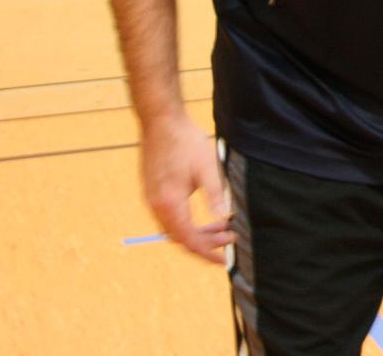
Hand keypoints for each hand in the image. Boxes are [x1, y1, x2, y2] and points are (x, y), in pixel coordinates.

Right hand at [139, 115, 233, 263]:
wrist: (161, 121)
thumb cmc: (185, 142)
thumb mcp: (207, 168)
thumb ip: (215, 195)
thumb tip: (224, 218)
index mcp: (169, 204)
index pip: (189, 240)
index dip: (208, 252)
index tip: (225, 260)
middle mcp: (157, 206)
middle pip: (181, 238)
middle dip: (206, 242)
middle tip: (230, 239)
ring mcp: (152, 199)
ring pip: (176, 228)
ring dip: (198, 231)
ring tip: (223, 226)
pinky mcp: (153, 192)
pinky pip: (170, 217)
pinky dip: (188, 221)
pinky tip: (206, 214)